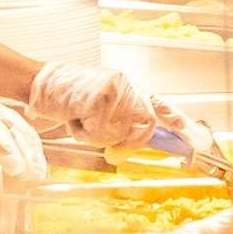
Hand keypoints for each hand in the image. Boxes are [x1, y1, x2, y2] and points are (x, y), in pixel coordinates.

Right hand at [27, 61, 177, 147]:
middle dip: (128, 142)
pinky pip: (101, 131)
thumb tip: (142, 139)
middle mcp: (125, 86)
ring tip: (82, 120)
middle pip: (144, 124)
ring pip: (119, 132)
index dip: (176, 121)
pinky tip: (74, 118)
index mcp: (128, 87)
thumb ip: (122, 119)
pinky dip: (85, 132)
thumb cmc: (67, 97)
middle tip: (113, 150)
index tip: (192, 136)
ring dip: (98, 135)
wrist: (39, 83)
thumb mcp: (100, 104)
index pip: (158, 105)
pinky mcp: (99, 98)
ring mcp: (113, 90)